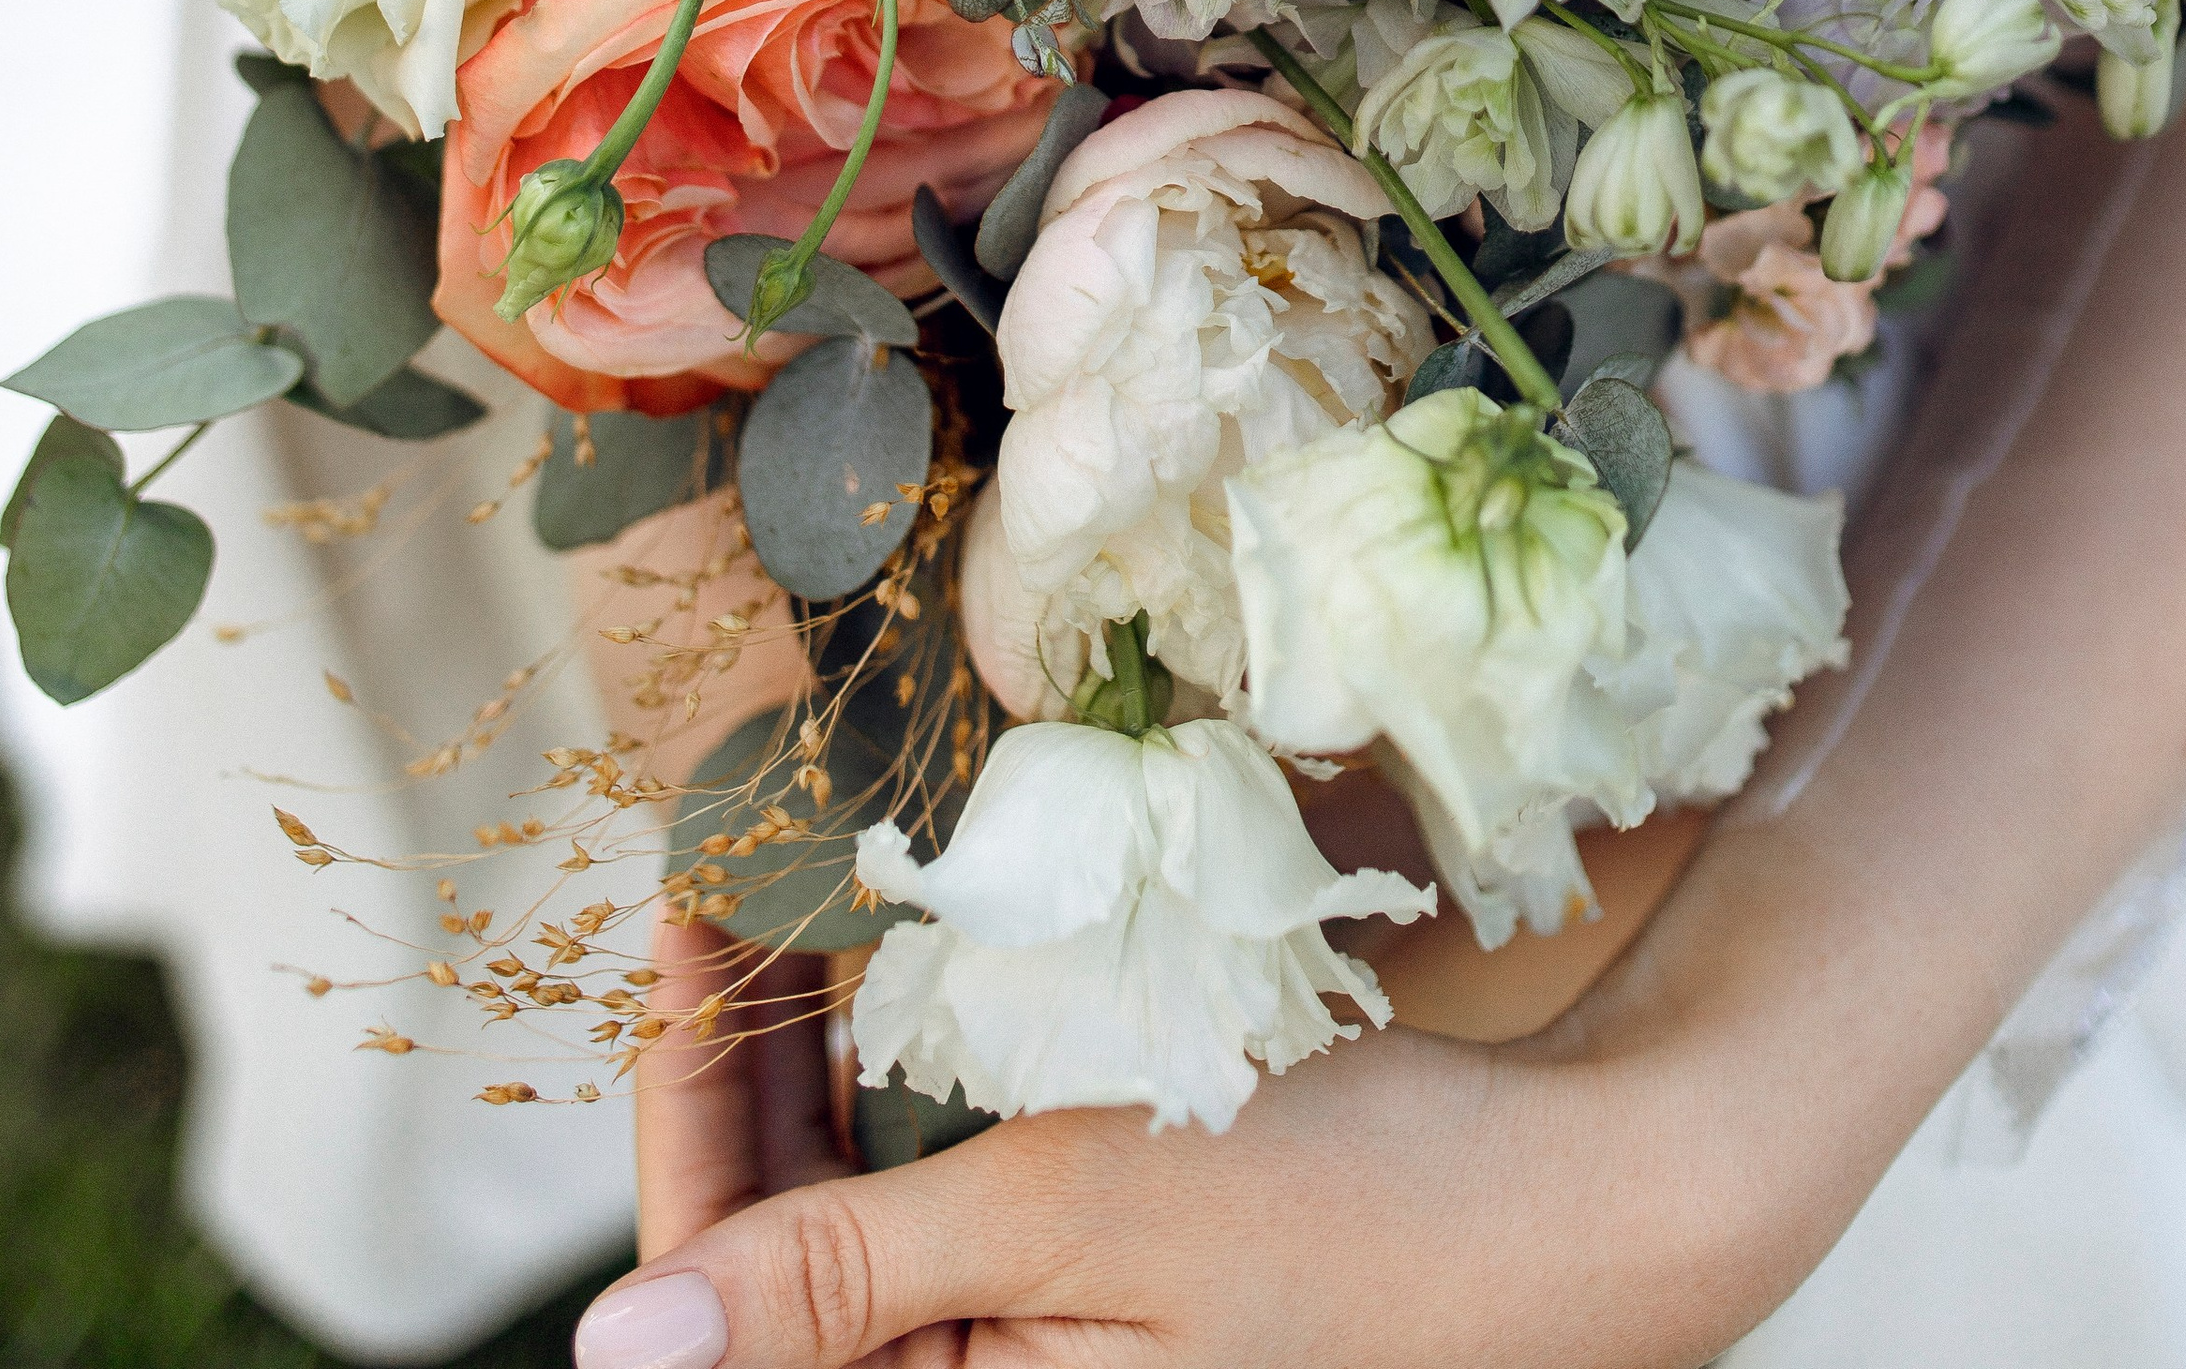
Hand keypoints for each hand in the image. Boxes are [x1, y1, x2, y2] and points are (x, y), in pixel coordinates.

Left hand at [574, 987, 1819, 1368]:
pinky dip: (895, 1090)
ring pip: (842, 1221)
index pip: (725, 1297)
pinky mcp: (1079, 1308)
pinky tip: (887, 979)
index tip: (680, 910)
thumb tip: (620, 1350)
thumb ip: (844, 1274)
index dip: (682, 1104)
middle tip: (728, 865)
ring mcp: (1027, 1363)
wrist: (1565, 1209)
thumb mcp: (1072, 1211)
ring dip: (802, 1064)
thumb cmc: (1346, 1214)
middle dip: (733, 1061)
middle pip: (768, 1257)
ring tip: (790, 895)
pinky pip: (933, 1214)